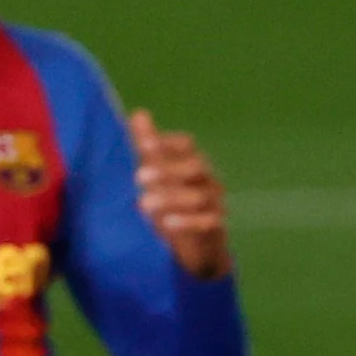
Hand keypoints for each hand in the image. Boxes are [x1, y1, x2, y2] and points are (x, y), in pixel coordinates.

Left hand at [128, 108, 230, 282]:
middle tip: (138, 176)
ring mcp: (215, 202)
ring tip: (143, 204)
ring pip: (199, 196)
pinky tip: (167, 224)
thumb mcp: (157, 173)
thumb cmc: (173, 200)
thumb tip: (139, 113)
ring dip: (171, 199)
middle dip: (167, 170)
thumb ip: (149, 146)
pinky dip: (189, 222)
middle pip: (195, 167)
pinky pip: (209, 222)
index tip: (143, 145)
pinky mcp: (217, 227)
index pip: (186, 145)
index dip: (167, 143)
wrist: (196, 243)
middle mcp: (207, 178)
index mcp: (192, 161)